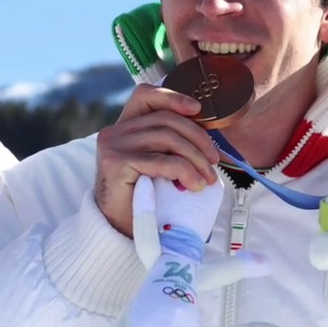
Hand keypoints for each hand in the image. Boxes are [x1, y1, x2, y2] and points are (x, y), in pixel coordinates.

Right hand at [93, 85, 220, 236]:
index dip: (173, 97)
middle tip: (214, 161)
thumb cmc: (143, 197)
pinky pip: (162, 160)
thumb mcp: (158, 163)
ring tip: (208, 179)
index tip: (198, 109)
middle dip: (198, 138)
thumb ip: (171, 144)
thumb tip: (208, 133)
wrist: (118, 230)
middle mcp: (115, 131)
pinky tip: (195, 185)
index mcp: (125, 126)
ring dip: (196, 158)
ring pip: (167, 138)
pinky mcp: (116, 163)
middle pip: (166, 119)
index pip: (146, 96)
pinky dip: (185, 171)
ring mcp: (113, 146)